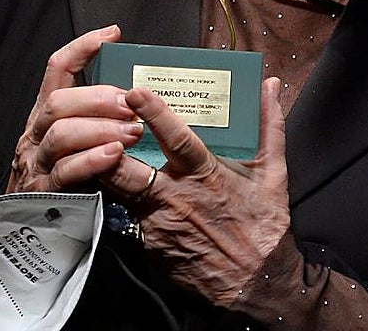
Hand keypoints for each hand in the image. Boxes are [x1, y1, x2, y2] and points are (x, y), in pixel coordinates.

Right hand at [7, 25, 143, 192]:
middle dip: (97, 98)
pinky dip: (92, 160)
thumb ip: (98, 117)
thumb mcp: (82, 140)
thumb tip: (137, 93)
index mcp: (47, 114)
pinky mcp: (44, 192)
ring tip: (132, 132)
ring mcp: (37, 162)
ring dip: (101, 129)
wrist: (39, 232)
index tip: (111, 35)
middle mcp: (37, 133)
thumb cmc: (71, 178)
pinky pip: (66, 171)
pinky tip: (114, 155)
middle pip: (59, 102)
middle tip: (131, 104)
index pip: (58, 69)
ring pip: (62, 134)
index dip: (82, 48)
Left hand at [103, 77, 289, 306]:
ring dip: (106, 169)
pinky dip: (120, 198)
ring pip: (118, 191)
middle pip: (126, 168)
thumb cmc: (264, 224)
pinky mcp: (148, 244)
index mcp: (204, 174)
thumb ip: (269, 124)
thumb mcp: (273, 171)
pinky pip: (126, 215)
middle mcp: (175, 196)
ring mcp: (157, 222)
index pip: (174, 139)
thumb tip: (270, 85)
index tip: (135, 92)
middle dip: (106, 145)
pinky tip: (113, 184)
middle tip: (95, 121)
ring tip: (94, 146)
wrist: (256, 282)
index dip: (153, 114)